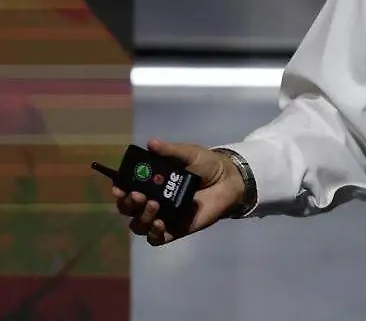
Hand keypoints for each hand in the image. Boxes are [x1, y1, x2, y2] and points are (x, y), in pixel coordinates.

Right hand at [112, 139, 245, 246]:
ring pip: (139, 225)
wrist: (229, 181)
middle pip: (129, 209)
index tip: (119, 186)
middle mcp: (151, 201)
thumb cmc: (206, 165)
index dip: (119, 189)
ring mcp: (162, 217)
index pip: (126, 189)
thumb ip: (170, 151)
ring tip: (154, 204)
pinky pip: (156, 238)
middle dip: (128, 203)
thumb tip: (151, 143)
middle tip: (138, 195)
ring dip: (141, 217)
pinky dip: (154, 233)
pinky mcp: (175, 230)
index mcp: (151, 183)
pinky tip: (159, 223)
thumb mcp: (189, 154)